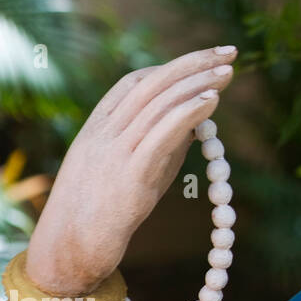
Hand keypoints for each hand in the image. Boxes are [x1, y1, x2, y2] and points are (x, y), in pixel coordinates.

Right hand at [26, 47, 237, 294]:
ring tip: (228, 70)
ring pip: (158, 104)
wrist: (72, 249)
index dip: (171, 67)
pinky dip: (188, 113)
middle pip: (151, 84)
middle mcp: (104, 133)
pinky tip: (212, 100)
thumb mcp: (130, 166)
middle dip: (192, 63)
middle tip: (229, 51)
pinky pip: (160, 135)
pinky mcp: (129, 176)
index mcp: (98, 127)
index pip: (134, 82)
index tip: (205, 60)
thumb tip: (197, 119)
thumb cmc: (103, 211)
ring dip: (197, 82)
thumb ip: (159, 141)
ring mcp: (114, 153)